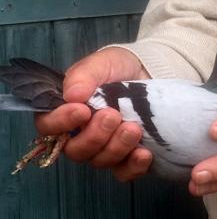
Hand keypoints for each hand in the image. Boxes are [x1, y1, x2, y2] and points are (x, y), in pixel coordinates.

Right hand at [35, 47, 151, 180]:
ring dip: (116, 147)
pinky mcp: (126, 155)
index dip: (60, 123)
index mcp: (68, 110)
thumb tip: (71, 96)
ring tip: (133, 128)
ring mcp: (105, 146)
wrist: (147, 73)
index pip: (49, 126)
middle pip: (76, 151)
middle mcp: (82, 133)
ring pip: (100, 161)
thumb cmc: (118, 68)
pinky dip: (133, 166)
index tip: (82, 111)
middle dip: (94, 136)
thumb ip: (83, 76)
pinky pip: (124, 172)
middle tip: (112, 116)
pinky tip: (144, 153)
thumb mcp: (101, 63)